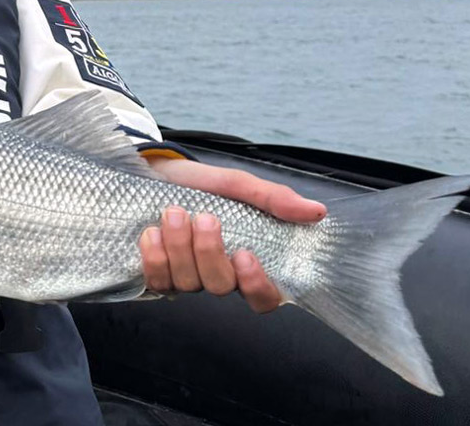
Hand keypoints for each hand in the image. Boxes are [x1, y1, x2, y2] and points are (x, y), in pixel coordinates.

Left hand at [138, 158, 325, 312]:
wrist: (153, 171)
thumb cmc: (200, 183)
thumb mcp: (237, 184)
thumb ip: (273, 199)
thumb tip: (316, 212)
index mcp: (244, 260)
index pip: (264, 298)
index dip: (257, 287)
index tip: (245, 255)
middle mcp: (217, 275)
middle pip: (221, 287)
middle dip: (209, 252)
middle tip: (204, 217)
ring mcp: (185, 277)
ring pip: (188, 284)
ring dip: (180, 247)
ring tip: (173, 213)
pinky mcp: (157, 274)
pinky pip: (158, 281)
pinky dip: (155, 257)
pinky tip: (152, 233)